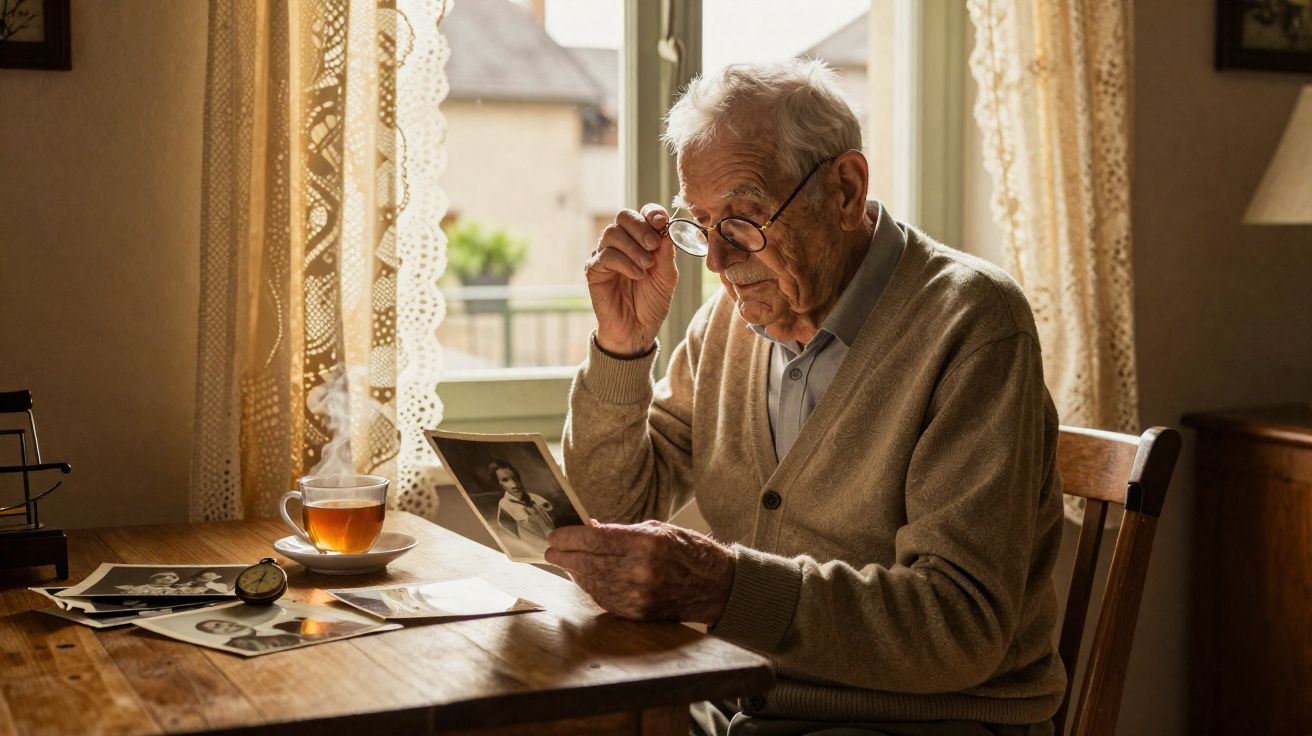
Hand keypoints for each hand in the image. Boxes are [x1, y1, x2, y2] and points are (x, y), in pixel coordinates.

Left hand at [545, 520, 733, 624]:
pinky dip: (591, 587)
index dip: (569, 537)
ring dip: (574, 572)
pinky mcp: (637, 612)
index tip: (555, 535)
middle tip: (551, 550)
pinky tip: (584, 578)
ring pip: (592, 582)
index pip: (594, 539)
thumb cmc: (688, 551)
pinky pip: (604, 599)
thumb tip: (588, 530)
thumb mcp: (657, 529)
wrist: (716, 585)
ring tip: (565, 563)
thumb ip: (620, 532)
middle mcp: (639, 570)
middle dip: (564, 555)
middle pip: (587, 562)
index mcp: (646, 543)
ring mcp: (638, 595)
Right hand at [585, 205, 677, 356]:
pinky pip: (606, 256)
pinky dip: (625, 263)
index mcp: (640, 240)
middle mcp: (620, 244)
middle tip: (654, 245)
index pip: (642, 214)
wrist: (637, 330)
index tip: (661, 222)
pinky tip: (637, 275)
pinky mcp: (594, 271)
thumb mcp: (667, 277)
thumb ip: (666, 253)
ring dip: (633, 248)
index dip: (651, 213)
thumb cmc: (651, 303)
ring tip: (647, 267)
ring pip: (612, 233)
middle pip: (623, 216)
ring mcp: (605, 255)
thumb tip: (667, 230)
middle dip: (641, 227)